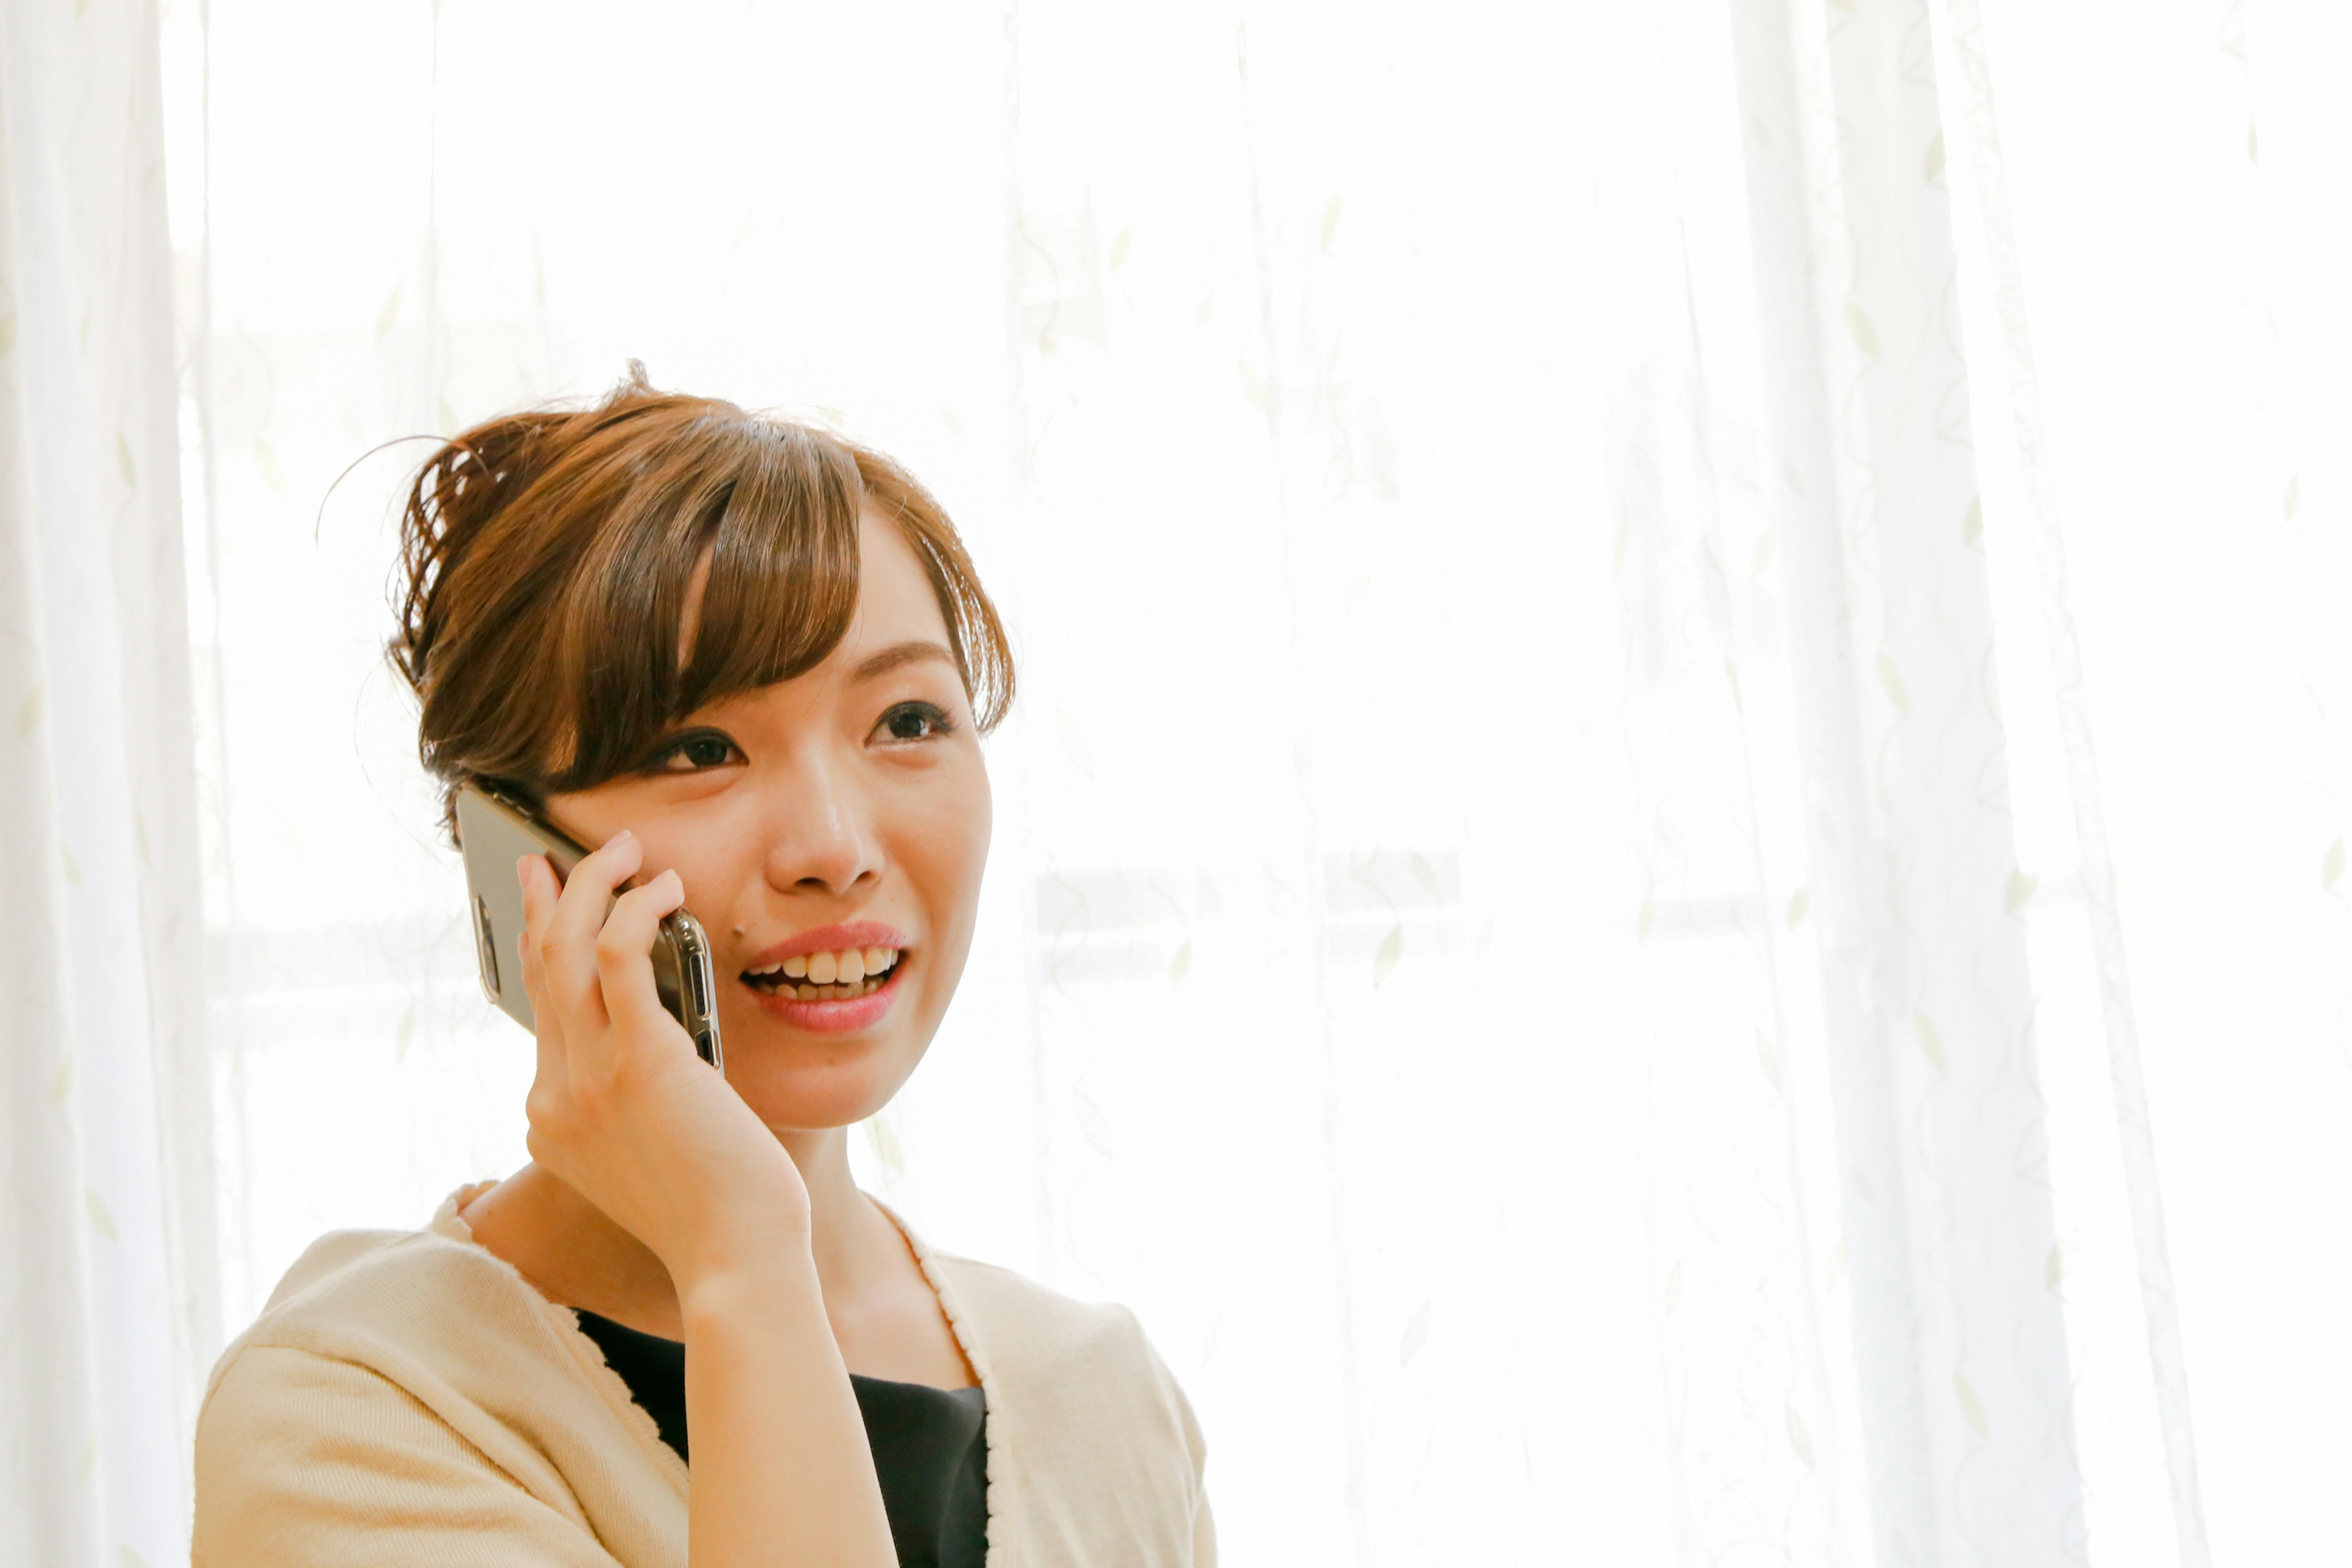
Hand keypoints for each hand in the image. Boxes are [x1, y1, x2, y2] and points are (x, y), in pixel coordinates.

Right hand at [515, 831, 809, 1291]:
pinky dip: (636, 910)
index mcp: (552, 1119)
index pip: (538, 1011)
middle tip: (563, 851)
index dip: (541, 944)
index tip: (547, 899)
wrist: (736, 1261)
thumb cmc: (718, 1207)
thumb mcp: (655, 1145)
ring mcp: (588, 1079)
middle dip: (551, 898)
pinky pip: (618, 958)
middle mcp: (554, 1095)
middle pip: (541, 969)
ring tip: (630, 849)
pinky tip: (668, 890)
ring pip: (568, 950)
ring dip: (593, 885)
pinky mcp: (640, 1062)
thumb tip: (658, 1025)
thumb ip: (638, 1091)